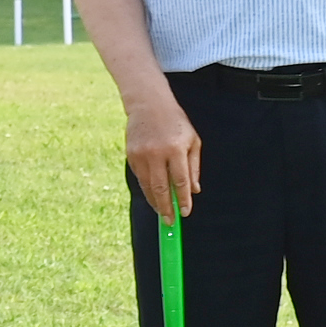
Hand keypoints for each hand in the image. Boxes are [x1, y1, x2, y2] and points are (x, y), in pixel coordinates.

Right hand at [122, 90, 203, 221]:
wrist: (149, 104)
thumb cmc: (175, 123)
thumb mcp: (192, 140)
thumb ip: (194, 166)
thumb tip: (194, 190)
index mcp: (176, 149)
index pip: (180, 181)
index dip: (183, 199)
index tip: (185, 212)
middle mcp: (157, 153)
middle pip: (161, 188)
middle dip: (166, 208)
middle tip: (170, 222)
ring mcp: (142, 154)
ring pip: (148, 186)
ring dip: (155, 202)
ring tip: (162, 213)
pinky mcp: (131, 155)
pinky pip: (140, 177)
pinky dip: (147, 189)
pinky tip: (153, 196)